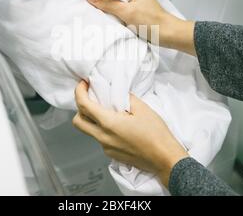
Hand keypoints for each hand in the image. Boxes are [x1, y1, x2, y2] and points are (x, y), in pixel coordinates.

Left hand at [73, 80, 188, 186]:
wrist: (164, 159)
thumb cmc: (156, 135)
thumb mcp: (142, 108)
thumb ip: (125, 98)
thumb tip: (117, 94)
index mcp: (108, 123)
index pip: (83, 105)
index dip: (79, 91)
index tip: (83, 84)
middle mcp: (103, 137)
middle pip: (78, 122)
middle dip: (80, 108)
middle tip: (91, 98)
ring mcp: (106, 148)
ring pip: (89, 131)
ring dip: (92, 120)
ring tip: (108, 112)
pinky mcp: (112, 154)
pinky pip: (100, 139)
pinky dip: (103, 130)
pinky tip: (118, 126)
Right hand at [87, 0, 196, 55]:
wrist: (166, 34)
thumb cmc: (152, 21)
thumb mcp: (127, 12)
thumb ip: (107, 3)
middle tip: (88, 3)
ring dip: (106, 5)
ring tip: (96, 10)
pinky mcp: (132, 6)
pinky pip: (117, 5)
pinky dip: (111, 10)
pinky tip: (106, 15)